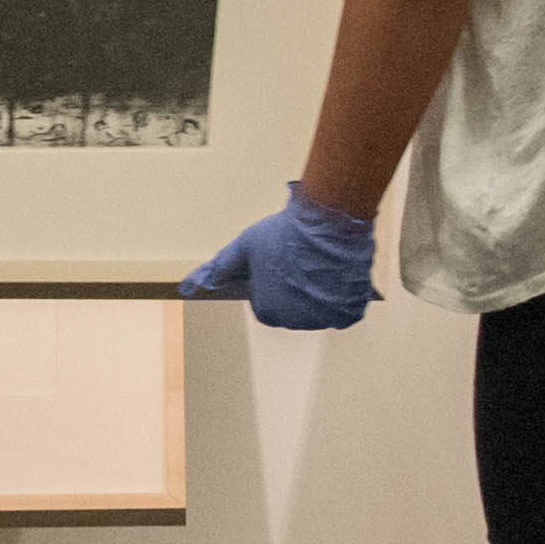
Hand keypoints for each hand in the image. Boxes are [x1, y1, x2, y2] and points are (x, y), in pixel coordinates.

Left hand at [178, 183, 377, 330]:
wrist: (328, 221)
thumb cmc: (283, 233)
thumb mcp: (246, 245)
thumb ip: (223, 266)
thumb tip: (196, 282)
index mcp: (267, 311)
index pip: (267, 304)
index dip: (274, 282)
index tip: (282, 263)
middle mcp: (294, 322)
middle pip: (294, 309)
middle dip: (297, 290)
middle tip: (303, 260)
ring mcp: (323, 319)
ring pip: (321, 309)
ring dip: (321, 293)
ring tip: (322, 264)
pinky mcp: (349, 313)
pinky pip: (346, 310)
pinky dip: (345, 296)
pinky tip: (340, 274)